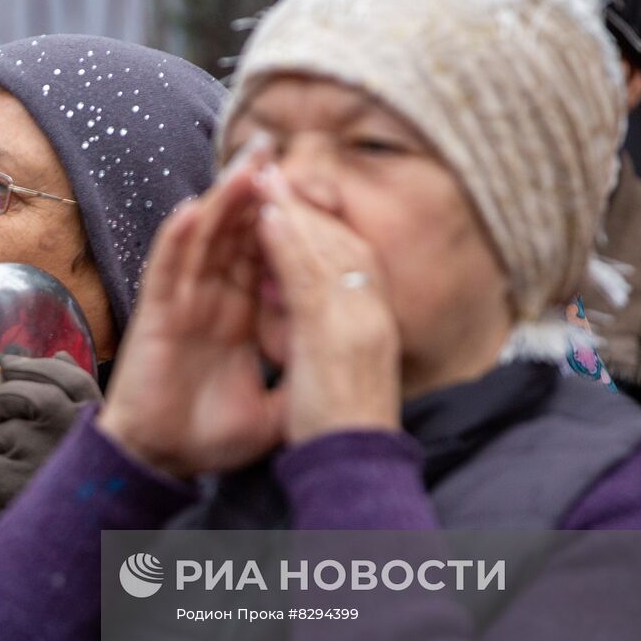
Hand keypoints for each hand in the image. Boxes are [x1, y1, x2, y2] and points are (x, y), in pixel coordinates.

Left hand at [0, 352, 102, 507]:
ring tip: (15, 469)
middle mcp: (72, 424)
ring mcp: (43, 449)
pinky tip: (12, 491)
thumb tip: (60, 353)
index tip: (8, 366)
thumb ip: (78, 393)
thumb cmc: (85, 485)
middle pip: (15, 393)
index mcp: (97, 413)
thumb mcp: (93, 435)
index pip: (63, 372)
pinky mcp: (17, 479)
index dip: (29, 366)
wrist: (80, 546)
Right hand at [98, 159, 284, 477]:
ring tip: (245, 161)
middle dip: (253, 190)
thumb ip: (301, 380)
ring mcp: (184, 304)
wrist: (163, 463)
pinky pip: (168, 270)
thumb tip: (340, 370)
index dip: (282, 221)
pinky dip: (178, 239)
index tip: (308, 185)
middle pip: (235, 234)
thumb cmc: (209, 436)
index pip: (265, 256)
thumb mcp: (275, 409)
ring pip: (205, 240)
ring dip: (222, 199)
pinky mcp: (158, 317)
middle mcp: (212, 300)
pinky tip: (193, 209)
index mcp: (240, 315)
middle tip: (273, 145)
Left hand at [256, 165, 399, 440]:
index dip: (322, 223)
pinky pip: (309, 277)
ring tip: (265, 179)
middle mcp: (373, 314)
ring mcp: (359, 321)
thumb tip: (315, 317)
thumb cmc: (343, 430)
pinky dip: (289, 243)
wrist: (353, 469)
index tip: (293, 198)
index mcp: (375, 322)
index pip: (352, 257)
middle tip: (275, 170)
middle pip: (342, 242)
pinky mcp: (334, 334)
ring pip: (326, 250)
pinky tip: (267, 218)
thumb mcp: (340, 373)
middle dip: (307, 205)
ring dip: (294, 210)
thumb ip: (330, 338)